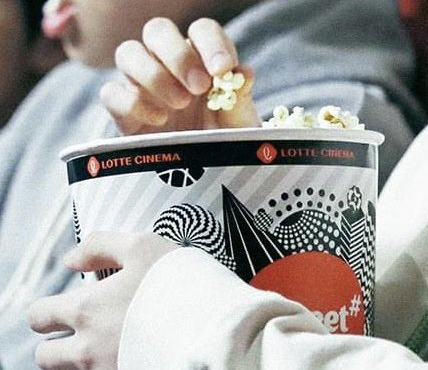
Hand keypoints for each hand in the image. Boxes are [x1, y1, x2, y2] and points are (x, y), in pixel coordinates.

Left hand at [29, 232, 176, 369]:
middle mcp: (86, 348)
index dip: (49, 308)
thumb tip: (71, 260)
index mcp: (86, 309)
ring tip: (106, 341)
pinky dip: (102, 366)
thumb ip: (100, 245)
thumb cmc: (178, 282)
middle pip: (45, 356)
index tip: (67, 305)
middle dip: (57, 341)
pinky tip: (125, 350)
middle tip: (84, 328)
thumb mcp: (142, 246)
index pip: (39, 316)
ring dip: (77, 359)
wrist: (212, 326)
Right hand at [101, 16, 259, 133]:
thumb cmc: (224, 137)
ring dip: (153, 75)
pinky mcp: (121, 108)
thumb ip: (240, 97)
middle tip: (199, 86)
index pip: (201, 29)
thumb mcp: (239, 122)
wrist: (202, 172)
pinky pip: (111, 92)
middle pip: (157, 29)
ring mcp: (141, 82)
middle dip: (178, 55)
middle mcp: (167, 61)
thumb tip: (243, 73)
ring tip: (180, 104)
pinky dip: (133, 103)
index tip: (223, 69)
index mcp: (202, 54)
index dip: (212, 44)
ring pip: (127, 52)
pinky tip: (159, 120)